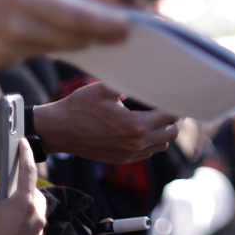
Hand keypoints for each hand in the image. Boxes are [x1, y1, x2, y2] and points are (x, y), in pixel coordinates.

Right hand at [0, 0, 127, 69]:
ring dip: (65, 41)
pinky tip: (30, 34)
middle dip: (95, 37)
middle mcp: (16, 28)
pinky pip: (26, 55)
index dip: (105, 27)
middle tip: (119, 35)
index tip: (127, 29)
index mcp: (24, 0)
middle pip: (70, 39)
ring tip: (86, 35)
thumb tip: (74, 9)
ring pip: (49, 48)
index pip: (77, 19)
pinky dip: (34, 45)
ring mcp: (3, 49)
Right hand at [0, 140, 46, 234]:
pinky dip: (20, 228)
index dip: (25, 154)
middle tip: (6, 192)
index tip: (23, 142)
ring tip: (2, 216)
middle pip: (33, 195)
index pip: (28, 171)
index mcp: (23, 203)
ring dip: (22, 211)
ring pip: (34, 213)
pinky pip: (30, 230)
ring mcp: (38, 233)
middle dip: (22, 190)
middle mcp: (36, 216)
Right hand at [34, 82, 179, 162]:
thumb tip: (149, 75)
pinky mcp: (121, 159)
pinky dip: (152, 142)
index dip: (176, 105)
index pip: (170, 116)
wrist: (57, 130)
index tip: (175, 95)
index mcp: (136, 125)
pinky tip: (143, 128)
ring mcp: (129, 154)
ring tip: (158, 116)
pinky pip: (147, 153)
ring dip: (164, 131)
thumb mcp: (104, 88)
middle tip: (170, 106)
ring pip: (161, 146)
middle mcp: (136, 143)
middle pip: (172, 134)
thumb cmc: (79, 107)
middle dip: (175, 119)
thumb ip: (130, 83)